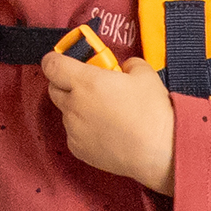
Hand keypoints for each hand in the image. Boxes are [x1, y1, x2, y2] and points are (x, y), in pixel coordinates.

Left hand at [39, 51, 175, 193]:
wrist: (159, 151)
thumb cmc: (152, 113)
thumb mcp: (145, 74)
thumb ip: (128, 64)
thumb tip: (125, 67)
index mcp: (85, 82)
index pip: (51, 65)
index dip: (54, 59)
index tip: (62, 59)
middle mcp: (74, 105)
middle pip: (54, 88)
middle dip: (66, 83)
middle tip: (89, 84)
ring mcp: (74, 129)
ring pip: (66, 112)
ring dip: (78, 107)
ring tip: (104, 111)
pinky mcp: (78, 149)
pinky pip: (74, 133)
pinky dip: (84, 129)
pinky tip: (106, 130)